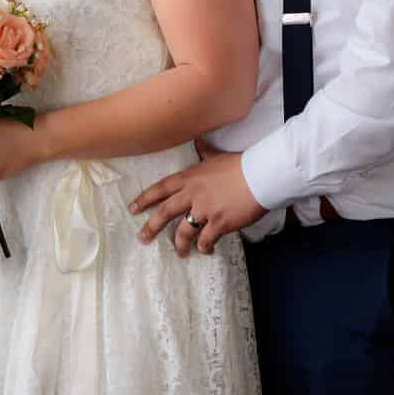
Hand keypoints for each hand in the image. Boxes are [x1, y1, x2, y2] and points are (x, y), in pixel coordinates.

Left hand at [129, 150, 264, 254]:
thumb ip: (205, 152)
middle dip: (151, 227)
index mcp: (190, 178)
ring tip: (180, 253)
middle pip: (165, 213)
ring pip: (183, 232)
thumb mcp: (217, 156)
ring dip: (180, 245)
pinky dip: (204, 247)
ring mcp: (205, 210)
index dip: (145, 199)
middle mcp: (193, 195)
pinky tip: (206, 250)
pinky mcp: (219, 223)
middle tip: (142, 238)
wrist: (261, 175)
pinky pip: (205, 240)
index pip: (161, 189)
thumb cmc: (241, 164)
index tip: (132, 208)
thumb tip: (199, 141)